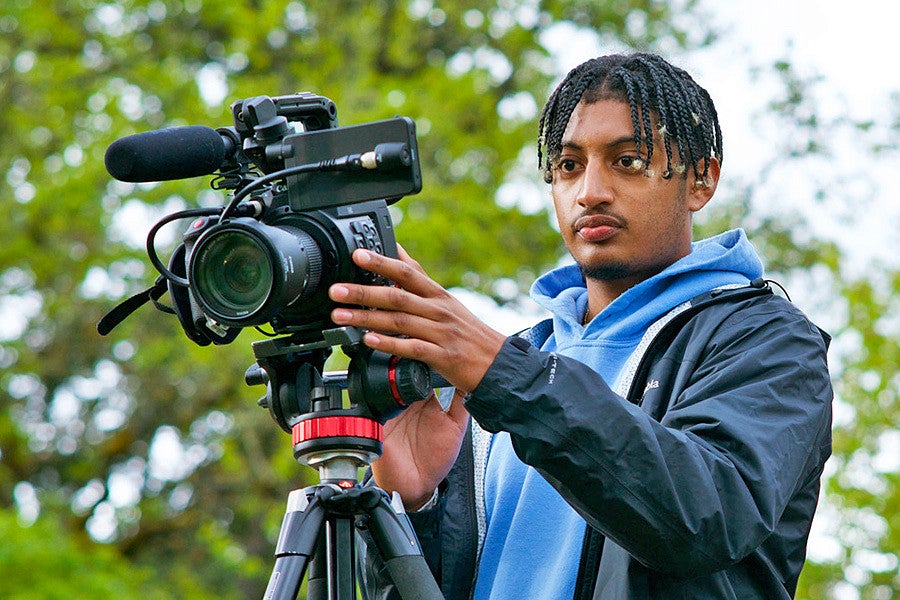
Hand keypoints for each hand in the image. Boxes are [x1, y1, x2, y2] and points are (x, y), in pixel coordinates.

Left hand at [328, 247, 504, 507]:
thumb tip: (397, 257)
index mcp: (439, 296)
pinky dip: (389, 343)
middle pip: (396, 296)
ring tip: (340, 316)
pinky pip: (411, 348)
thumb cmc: (469, 336)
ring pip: (398, 322)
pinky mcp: (443, 357)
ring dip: (366, 317)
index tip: (357, 254)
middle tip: (336, 289)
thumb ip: (420, 285)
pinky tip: (369, 342)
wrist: (500, 366)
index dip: (382, 262)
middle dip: (363, 291)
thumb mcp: (447, 304)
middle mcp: (439, 311)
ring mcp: (441, 333)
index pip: (408, 272)